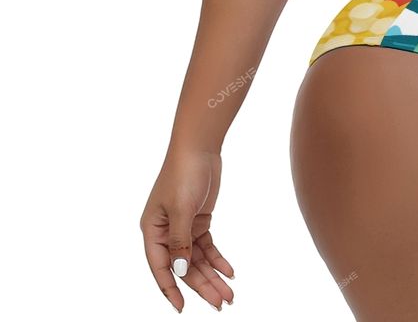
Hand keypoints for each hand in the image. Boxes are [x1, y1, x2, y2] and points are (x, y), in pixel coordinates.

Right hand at [140, 147, 234, 311]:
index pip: (161, 268)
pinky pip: (207, 246)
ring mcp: (183, 227)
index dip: (171, 289)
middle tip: (221, 303)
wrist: (199, 147)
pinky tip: (229, 271)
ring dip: (213, 276)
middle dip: (202, 286)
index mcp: (152, 231)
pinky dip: (217, 259)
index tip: (182, 308)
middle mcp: (165, 233)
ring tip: (229, 294)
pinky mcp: (198, 220)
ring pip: (197, 259)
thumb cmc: (184, 174)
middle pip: (184, 267)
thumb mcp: (182, 209)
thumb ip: (181, 242)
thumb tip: (181, 271)